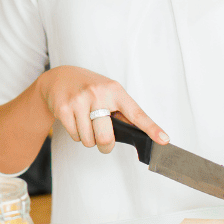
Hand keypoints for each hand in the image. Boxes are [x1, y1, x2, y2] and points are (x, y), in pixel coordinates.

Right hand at [35, 65, 167, 153]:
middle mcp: (97, 94)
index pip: (136, 113)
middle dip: (105, 145)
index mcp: (114, 91)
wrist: (59, 78)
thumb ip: (122, 111)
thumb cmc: (89, 87)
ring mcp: (78, 101)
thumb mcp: (109, 92)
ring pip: (89, 140)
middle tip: (104, 140)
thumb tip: (139, 133)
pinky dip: (77, 135)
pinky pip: (75, 137)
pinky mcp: (63, 109)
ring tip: (86, 123)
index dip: (151, 128)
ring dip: (89, 139)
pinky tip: (75, 120)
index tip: (163, 140)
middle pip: (106, 137)